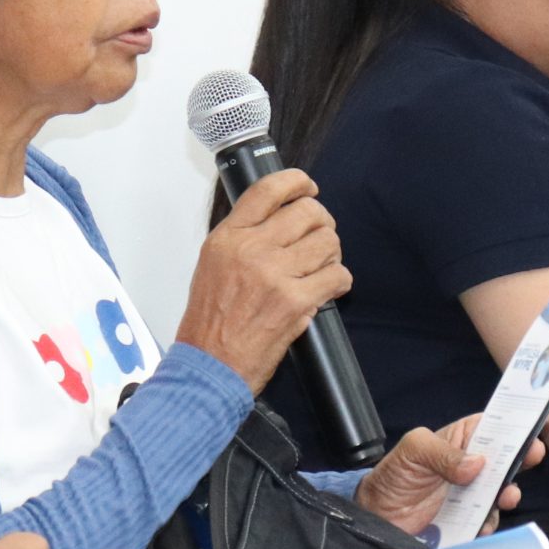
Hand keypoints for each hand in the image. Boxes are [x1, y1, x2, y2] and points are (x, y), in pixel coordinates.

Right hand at [179, 170, 350, 388]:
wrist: (209, 366)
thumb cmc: (209, 323)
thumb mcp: (211, 265)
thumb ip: (241, 238)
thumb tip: (277, 219)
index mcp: (228, 238)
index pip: (268, 190)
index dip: (296, 182)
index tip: (308, 188)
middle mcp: (251, 250)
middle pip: (307, 212)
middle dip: (322, 222)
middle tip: (320, 237)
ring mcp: (275, 274)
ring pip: (327, 241)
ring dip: (332, 252)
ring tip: (323, 266)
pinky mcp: (295, 301)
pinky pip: (337, 276)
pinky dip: (340, 281)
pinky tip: (329, 288)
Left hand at [355, 416, 540, 538]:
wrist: (379, 517)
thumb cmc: (394, 475)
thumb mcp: (413, 451)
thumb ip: (443, 453)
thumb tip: (476, 464)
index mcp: (463, 439)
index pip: (496, 424)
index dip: (519, 421)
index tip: (539, 421)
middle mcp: (473, 464)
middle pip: (507, 457)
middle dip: (523, 456)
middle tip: (532, 456)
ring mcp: (474, 493)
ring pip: (503, 490)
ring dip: (508, 492)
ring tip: (505, 495)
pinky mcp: (470, 519)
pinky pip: (489, 519)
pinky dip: (488, 522)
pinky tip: (479, 523)